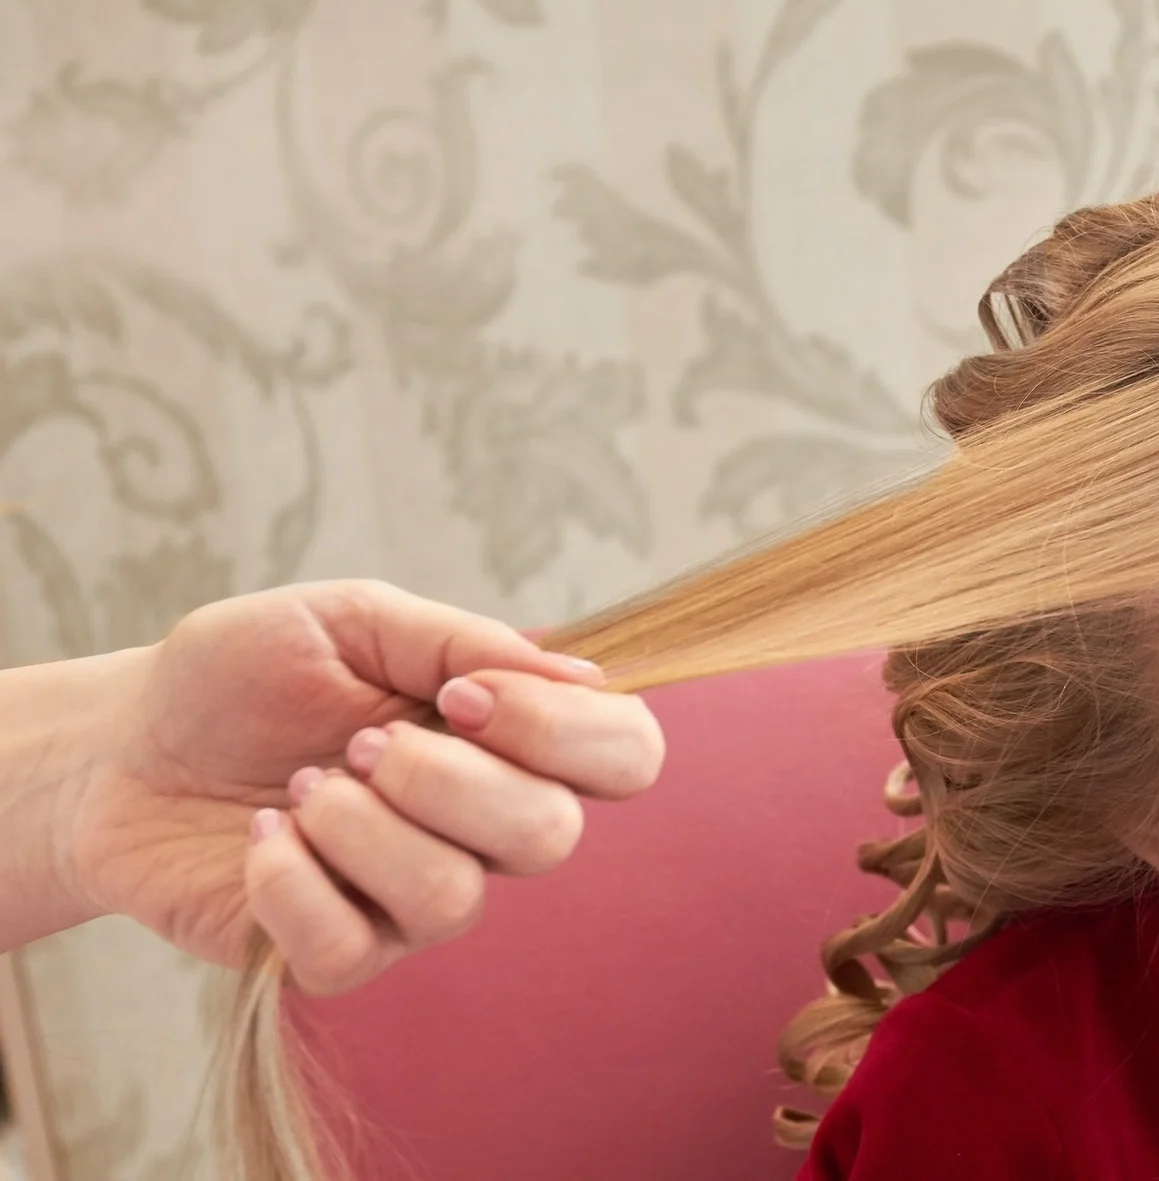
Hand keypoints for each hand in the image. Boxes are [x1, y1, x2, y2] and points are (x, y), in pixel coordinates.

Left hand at [67, 580, 662, 993]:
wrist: (119, 746)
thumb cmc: (242, 676)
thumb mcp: (354, 618)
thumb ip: (466, 642)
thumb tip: (582, 674)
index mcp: (508, 739)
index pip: (626, 757)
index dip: (561, 731)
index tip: (459, 696)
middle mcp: (482, 827)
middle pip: (551, 837)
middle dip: (443, 779)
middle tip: (357, 743)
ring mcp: (413, 899)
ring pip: (453, 899)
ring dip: (360, 829)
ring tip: (301, 787)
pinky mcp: (336, 953)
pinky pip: (353, 950)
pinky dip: (293, 881)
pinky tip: (262, 836)